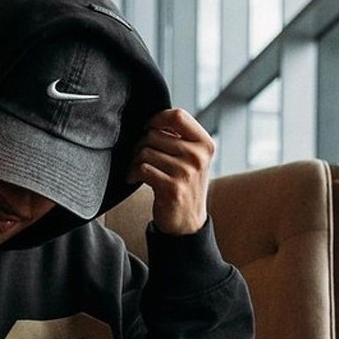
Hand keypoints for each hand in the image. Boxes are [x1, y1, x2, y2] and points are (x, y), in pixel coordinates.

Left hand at [127, 108, 214, 234]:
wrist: (187, 222)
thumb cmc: (184, 186)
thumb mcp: (191, 159)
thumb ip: (179, 139)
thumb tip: (151, 120)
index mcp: (205, 144)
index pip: (178, 116)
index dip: (156, 119)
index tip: (147, 129)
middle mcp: (198, 156)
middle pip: (155, 134)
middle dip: (140, 144)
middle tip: (137, 156)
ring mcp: (186, 172)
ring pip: (146, 152)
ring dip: (134, 161)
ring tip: (135, 169)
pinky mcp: (172, 188)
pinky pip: (143, 169)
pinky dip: (133, 173)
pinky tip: (133, 179)